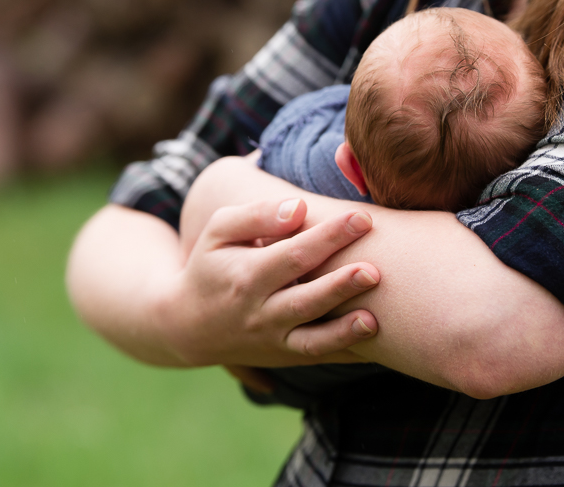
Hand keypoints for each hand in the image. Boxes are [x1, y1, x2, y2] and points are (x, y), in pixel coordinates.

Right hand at [153, 197, 380, 367]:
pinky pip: (318, 357)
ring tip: (375, 318)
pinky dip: (346, 353)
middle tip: (375, 270)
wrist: (186, 325)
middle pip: (305, 300)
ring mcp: (273, 339)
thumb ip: (257, 215)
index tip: (362, 218)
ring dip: (344, 331)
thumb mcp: (219, 232)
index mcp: (246, 276)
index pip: (293, 255)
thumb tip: (300, 207)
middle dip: (340, 286)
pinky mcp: (284, 356)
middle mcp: (260, 313)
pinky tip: (377, 345)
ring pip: (312, 340)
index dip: (329, 237)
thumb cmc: (209, 264)